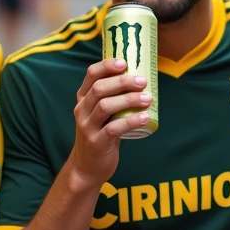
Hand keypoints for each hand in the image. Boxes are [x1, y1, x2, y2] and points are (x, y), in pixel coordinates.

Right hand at [67, 59, 151, 189]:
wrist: (87, 167)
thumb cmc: (101, 135)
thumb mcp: (102, 114)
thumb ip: (114, 98)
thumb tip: (143, 79)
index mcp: (83, 99)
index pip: (91, 75)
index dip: (107, 65)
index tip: (125, 62)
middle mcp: (81, 110)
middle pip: (100, 89)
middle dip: (122, 82)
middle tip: (143, 81)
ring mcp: (87, 127)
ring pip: (105, 107)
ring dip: (129, 100)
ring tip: (148, 98)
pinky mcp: (96, 143)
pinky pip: (114, 129)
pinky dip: (131, 121)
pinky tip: (145, 117)